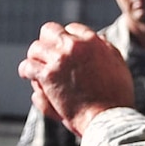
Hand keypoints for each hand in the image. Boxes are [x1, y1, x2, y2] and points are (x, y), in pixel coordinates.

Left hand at [19, 22, 132, 137]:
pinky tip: (27, 75)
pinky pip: (28, 66)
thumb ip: (105, 49)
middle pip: (50, 31)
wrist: (107, 117)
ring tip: (34, 66)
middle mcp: (74, 45)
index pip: (72, 28)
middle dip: (46, 41)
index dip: (66, 39)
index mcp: (92, 41)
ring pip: (35, 48)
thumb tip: (97, 38)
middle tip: (45, 54)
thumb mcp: (118, 64)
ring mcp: (59, 59)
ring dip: (34, 57)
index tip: (63, 49)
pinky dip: (26, 71)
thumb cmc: (116, 96)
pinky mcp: (47, 76)